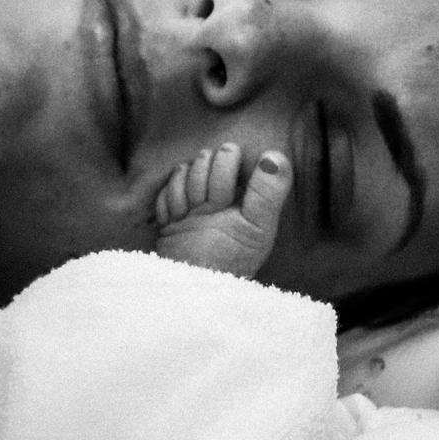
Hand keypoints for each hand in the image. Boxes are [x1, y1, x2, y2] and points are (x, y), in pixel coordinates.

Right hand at [154, 143, 291, 277]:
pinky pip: (164, 187)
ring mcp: (196, 195)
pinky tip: (176, 222)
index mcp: (247, 189)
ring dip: (183, 197)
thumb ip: (268, 192)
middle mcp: (223, 187)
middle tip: (204, 210)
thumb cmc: (229, 259)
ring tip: (189, 219)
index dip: (221, 175)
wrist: (189, 284)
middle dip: (201, 186)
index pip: (228, 155)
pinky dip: (168, 206)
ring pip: (181, 169)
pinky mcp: (173, 205)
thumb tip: (274, 155)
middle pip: (203, 158)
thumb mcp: (256, 227)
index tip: (223, 199)